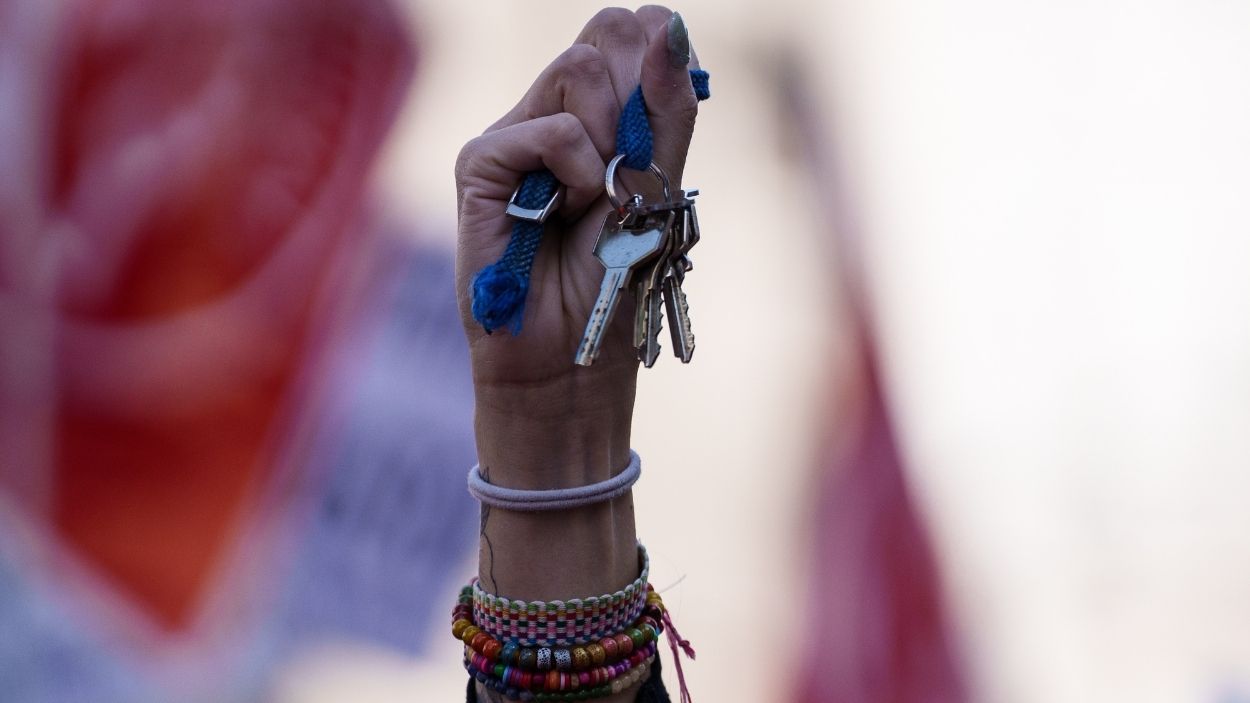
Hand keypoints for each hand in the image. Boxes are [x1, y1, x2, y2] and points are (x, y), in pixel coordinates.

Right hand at [455, 8, 699, 471]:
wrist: (571, 356)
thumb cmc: (613, 278)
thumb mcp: (657, 184)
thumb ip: (666, 108)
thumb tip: (670, 23)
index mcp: (596, 111)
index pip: (629, 30)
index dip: (657, 60)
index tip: (660, 128)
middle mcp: (549, 110)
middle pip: (606, 31)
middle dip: (636, 98)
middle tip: (626, 170)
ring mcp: (513, 132)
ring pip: (578, 69)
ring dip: (609, 142)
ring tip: (593, 200)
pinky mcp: (480, 162)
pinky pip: (549, 129)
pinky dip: (576, 171)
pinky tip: (566, 212)